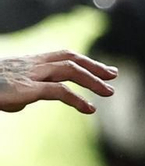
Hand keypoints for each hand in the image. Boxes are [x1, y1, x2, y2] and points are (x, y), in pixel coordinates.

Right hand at [0, 50, 117, 114]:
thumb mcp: (6, 90)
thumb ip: (20, 93)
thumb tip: (25, 102)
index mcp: (29, 62)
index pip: (62, 55)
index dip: (84, 60)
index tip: (101, 68)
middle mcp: (32, 64)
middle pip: (70, 58)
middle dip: (94, 66)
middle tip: (113, 76)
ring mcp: (30, 74)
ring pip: (69, 70)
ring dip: (92, 80)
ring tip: (109, 92)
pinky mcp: (26, 89)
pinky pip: (58, 91)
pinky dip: (77, 99)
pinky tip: (89, 109)